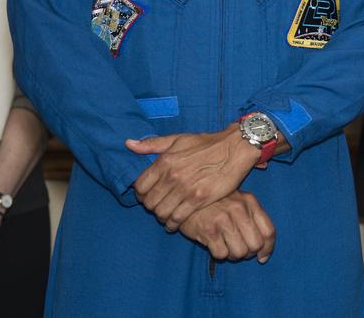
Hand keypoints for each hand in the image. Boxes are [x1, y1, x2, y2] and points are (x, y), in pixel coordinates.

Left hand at [128, 126, 260, 230]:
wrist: (236, 148)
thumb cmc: (207, 143)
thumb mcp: (179, 139)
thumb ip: (153, 144)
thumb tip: (128, 144)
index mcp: (165, 161)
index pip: (139, 186)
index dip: (140, 194)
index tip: (146, 196)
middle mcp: (173, 176)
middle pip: (149, 202)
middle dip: (151, 206)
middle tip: (157, 206)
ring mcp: (186, 189)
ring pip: (161, 212)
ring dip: (161, 216)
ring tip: (165, 215)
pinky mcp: (200, 199)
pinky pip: (178, 218)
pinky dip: (173, 224)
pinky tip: (174, 223)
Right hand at [178, 191, 276, 262]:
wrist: (188, 197)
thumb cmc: (216, 203)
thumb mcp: (238, 202)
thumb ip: (253, 220)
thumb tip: (264, 252)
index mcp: (250, 202)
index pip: (268, 231)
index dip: (268, 248)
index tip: (262, 257)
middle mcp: (239, 210)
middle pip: (256, 245)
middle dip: (249, 253)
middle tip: (240, 251)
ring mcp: (224, 220)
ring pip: (240, 252)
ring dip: (233, 255)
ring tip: (226, 247)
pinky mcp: (209, 230)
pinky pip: (222, 254)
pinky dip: (219, 254)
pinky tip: (215, 245)